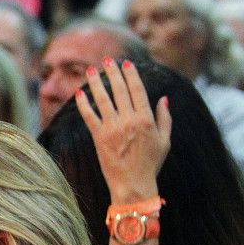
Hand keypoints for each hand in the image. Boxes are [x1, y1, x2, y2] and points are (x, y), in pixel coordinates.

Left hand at [75, 58, 171, 202]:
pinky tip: (79, 93)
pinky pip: (89, 117)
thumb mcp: (164, 140)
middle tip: (107, 60)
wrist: (133, 185)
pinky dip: (84, 104)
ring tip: (90, 70)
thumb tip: (163, 98)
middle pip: (119, 90)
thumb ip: (164, 118)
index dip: (130, 75)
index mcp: (145, 119)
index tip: (126, 63)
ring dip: (95, 82)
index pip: (137, 90)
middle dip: (113, 73)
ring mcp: (113, 129)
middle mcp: (129, 120)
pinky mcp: (99, 138)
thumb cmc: (150, 164)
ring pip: (103, 99)